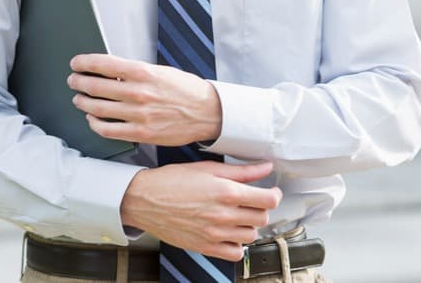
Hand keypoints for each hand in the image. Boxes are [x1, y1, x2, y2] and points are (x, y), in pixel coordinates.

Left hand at [68, 54, 221, 145]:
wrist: (207, 112)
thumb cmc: (185, 89)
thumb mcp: (160, 71)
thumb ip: (135, 72)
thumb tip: (109, 71)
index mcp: (143, 72)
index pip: (104, 64)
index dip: (85, 63)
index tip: (76, 63)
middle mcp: (138, 93)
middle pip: (96, 86)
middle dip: (79, 82)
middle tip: (73, 80)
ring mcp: (138, 115)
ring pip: (98, 108)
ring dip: (83, 102)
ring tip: (79, 98)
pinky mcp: (141, 133)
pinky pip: (108, 130)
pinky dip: (95, 123)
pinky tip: (92, 119)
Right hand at [120, 160, 281, 260]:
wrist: (146, 199)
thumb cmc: (173, 180)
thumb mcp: (208, 168)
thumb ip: (241, 170)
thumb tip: (265, 167)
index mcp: (226, 192)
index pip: (267, 200)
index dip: (274, 194)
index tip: (271, 192)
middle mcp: (223, 215)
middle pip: (262, 218)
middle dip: (261, 208)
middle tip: (251, 200)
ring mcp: (215, 234)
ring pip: (251, 236)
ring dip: (249, 225)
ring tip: (238, 214)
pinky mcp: (206, 247)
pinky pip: (235, 253)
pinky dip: (237, 244)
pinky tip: (229, 231)